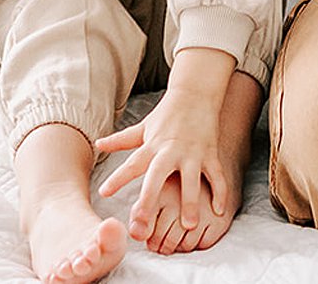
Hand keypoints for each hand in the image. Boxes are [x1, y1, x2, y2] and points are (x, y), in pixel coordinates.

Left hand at [94, 66, 231, 239]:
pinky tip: (219, 212)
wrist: (196, 92)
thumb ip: (121, 140)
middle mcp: (171, 150)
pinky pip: (216, 176)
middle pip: (157, 175)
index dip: (118, 178)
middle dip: (149, 198)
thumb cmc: (166, 113)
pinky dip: (219, 193)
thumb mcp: (142, 127)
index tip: (104, 192)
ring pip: (191, 180)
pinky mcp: (210, 153)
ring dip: (189, 202)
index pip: (132, 163)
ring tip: (188, 225)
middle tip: (142, 222)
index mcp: (152, 145)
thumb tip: (98, 144)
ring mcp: (193, 152)